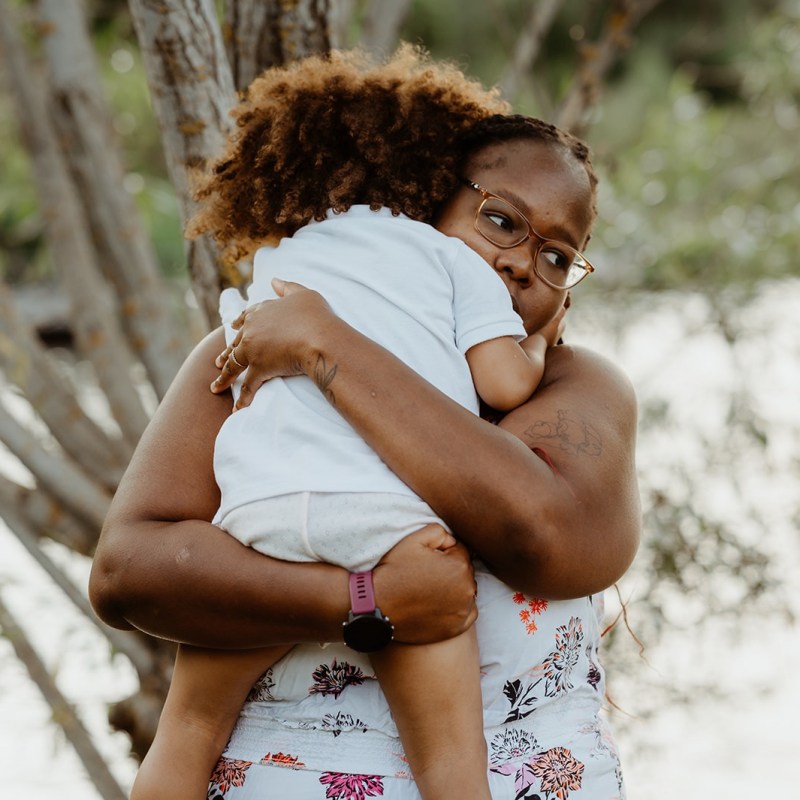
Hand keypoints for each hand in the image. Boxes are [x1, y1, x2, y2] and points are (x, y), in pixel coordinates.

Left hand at [211, 278, 335, 408]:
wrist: (320, 337)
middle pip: (235, 344)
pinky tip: (236, 409)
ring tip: (216, 388)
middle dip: (225, 354)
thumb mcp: (303, 293)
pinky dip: (242, 399)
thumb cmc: (316, 316)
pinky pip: (247, 386)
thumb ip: (287, 287)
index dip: (239, 325)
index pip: (245, 318)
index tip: (233, 329)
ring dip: (224, 378)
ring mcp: (253, 350)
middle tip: (217, 362)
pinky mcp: (259, 369)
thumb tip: (273, 280)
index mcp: (261, 312)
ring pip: (233, 365)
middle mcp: (252, 330)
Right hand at [372, 525, 477, 644]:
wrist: (377, 605)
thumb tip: (452, 542)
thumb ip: (439, 531)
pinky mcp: (456, 629)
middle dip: (450, 570)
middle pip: (464, 571)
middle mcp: (467, 590)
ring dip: (455, 588)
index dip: (442, 552)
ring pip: (466, 591)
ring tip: (429, 590)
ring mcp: (462, 612)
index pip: (459, 551)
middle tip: (425, 575)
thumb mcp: (413, 540)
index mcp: (459, 566)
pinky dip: (457, 608)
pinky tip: (438, 604)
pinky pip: (467, 613)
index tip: (426, 560)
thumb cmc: (394, 570)